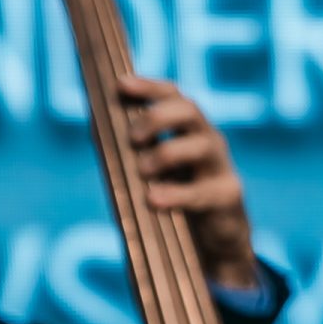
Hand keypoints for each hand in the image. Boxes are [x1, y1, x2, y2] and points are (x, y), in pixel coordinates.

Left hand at [121, 74, 258, 288]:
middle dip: (157, 117)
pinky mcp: (227, 196)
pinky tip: (154, 199)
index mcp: (186, 128)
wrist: (214, 239)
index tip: (121, 84)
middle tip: (132, 137)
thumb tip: (96, 123)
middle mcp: (207, 138)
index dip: (148, 86)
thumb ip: (126, 149)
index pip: (171, 95)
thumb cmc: (176, 198)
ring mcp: (220, 165)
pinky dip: (176, 194)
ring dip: (166, 153)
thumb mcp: (151, 171)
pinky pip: (202, 192)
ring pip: (200, 145)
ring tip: (142, 170)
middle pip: (189, 110)